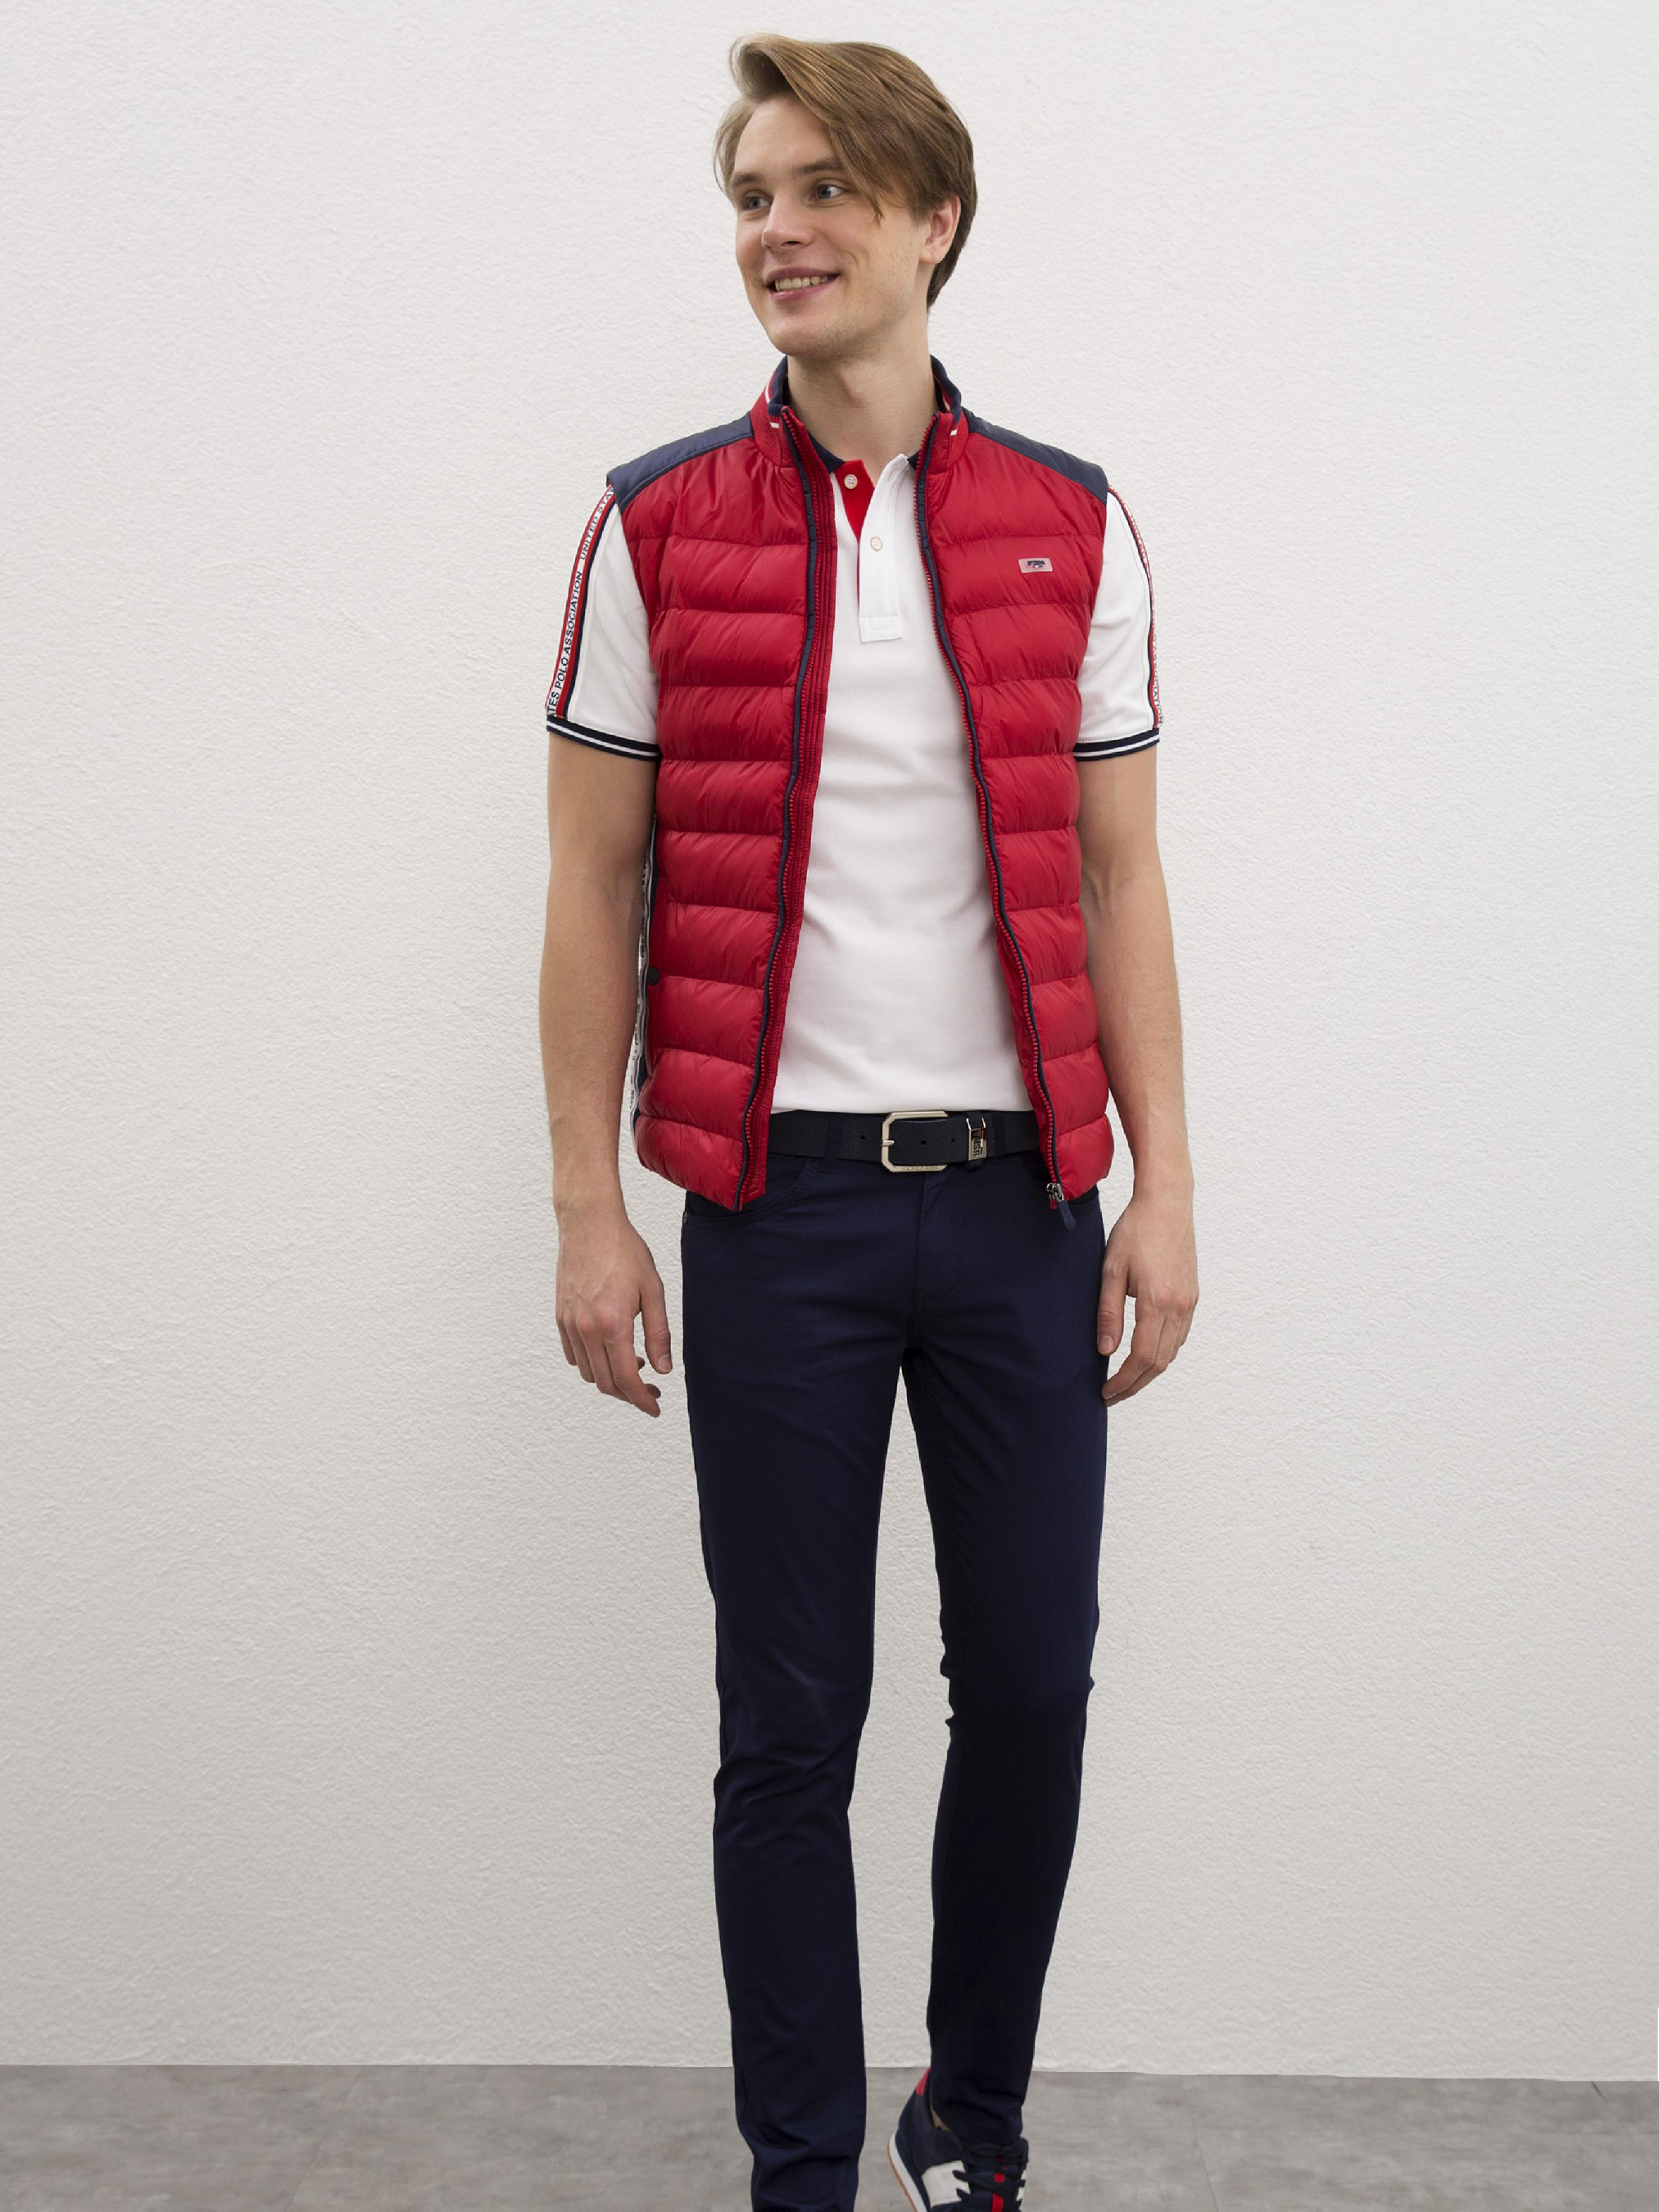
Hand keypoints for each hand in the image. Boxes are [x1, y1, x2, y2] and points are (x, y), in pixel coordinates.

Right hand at [555, 1203, 672, 1416]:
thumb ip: (658, 1333)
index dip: (642, 1401)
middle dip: (629, 1394)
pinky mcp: (561, 1317)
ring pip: (588, 1373)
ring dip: (611, 1379)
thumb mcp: (653, 1290)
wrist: (589, 1223)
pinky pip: (574, 1355)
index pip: (627, 1379)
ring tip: (635, 1364)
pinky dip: (592, 1363)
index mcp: (612, 1325)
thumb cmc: (624, 1251)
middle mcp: (586, 1329)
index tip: (654, 1408)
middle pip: (606, 1383)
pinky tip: (610, 1349)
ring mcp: (570, 1324)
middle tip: (651, 1389)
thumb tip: (663, 1370)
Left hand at [1097, 1186, 1197, 1403]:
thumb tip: (1105, 1350)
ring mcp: (1189, 1303)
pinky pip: (1179, 1337)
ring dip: (1149, 1371)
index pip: (1141, 1358)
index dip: (1123, 1381)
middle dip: (1135, 1384)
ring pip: (1171, 1352)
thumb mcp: (1111, 1270)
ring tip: (1125, 1378)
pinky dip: (1162, 1352)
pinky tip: (1145, 1352)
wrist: (1167, 1204)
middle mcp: (1178, 1307)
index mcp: (1156, 1302)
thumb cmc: (1136, 1231)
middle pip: (1159, 1363)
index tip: (1106, 1392)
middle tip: (1113, 1394)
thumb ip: (1108, 1313)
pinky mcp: (1192, 1296)